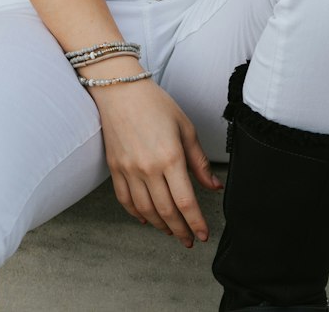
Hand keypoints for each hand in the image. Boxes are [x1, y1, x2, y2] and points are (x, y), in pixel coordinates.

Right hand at [93, 79, 221, 247]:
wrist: (120, 89)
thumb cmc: (155, 103)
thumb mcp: (185, 127)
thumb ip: (199, 161)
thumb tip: (214, 186)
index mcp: (170, 157)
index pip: (186, 202)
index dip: (196, 223)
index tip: (202, 235)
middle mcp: (148, 168)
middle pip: (167, 212)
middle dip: (180, 230)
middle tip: (188, 240)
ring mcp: (129, 170)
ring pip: (146, 211)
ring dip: (160, 226)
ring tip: (171, 231)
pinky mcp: (115, 168)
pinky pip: (125, 200)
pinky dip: (136, 214)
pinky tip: (146, 218)